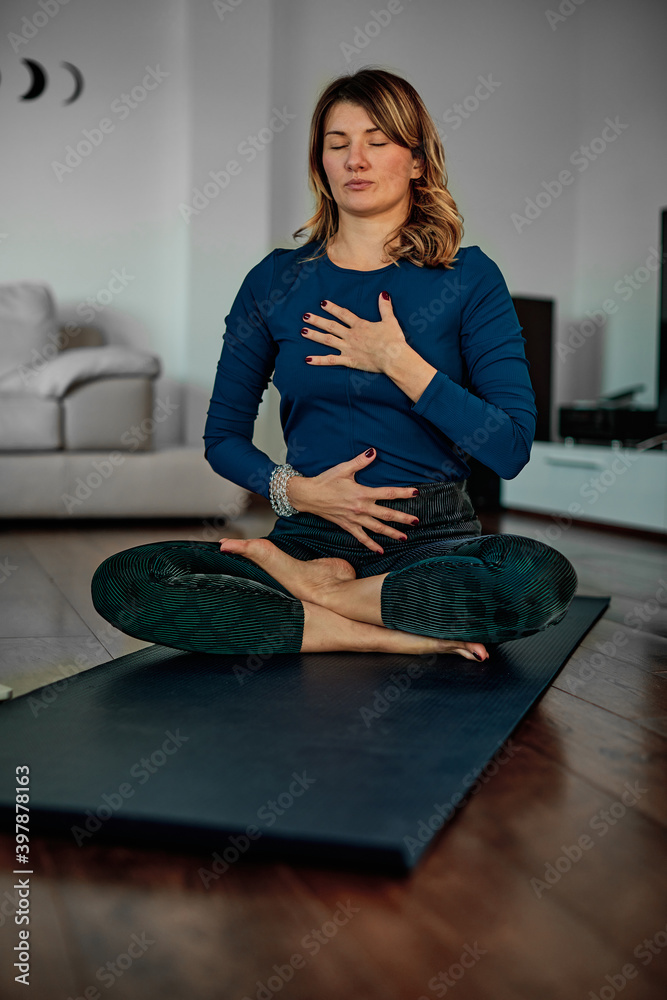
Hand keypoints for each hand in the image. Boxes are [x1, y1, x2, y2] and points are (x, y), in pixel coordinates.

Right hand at [287, 448, 419, 553]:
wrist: (308, 495)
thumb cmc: (325, 481)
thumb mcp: (343, 469)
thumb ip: (360, 462)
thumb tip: (374, 452)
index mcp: (362, 493)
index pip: (387, 494)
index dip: (403, 493)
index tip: (416, 493)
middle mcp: (360, 508)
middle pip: (386, 514)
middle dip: (403, 518)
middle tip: (416, 521)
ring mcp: (354, 519)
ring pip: (377, 528)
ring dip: (392, 533)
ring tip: (405, 537)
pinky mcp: (347, 526)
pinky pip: (361, 538)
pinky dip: (371, 545)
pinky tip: (381, 551)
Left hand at [301, 292, 406, 373]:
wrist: (393, 357)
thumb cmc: (394, 340)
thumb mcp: (390, 321)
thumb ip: (385, 307)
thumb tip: (383, 294)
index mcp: (360, 325)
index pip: (343, 314)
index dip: (332, 308)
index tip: (322, 303)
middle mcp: (351, 335)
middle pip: (331, 326)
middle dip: (317, 320)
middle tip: (305, 316)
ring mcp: (348, 348)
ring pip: (327, 340)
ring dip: (314, 335)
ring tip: (303, 331)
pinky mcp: (349, 360)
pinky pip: (331, 360)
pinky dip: (319, 360)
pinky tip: (307, 359)